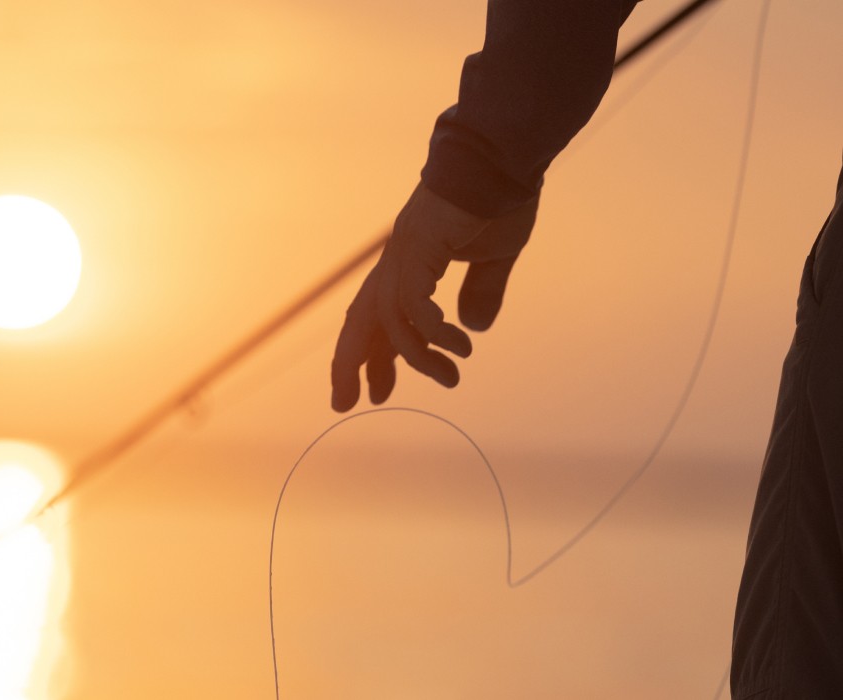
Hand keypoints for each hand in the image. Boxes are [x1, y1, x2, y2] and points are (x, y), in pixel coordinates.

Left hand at [331, 181, 537, 411]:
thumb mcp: (493, 258)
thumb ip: (481, 292)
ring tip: (451, 378)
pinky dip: (431, 331)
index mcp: (408, 263)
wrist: (504, 157)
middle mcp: (396, 261)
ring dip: (417, 357)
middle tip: (347, 405)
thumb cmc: (499, 199)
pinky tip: (458, 347)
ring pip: (390, 319)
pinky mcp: (418, 246)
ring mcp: (404, 252)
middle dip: (350, 365)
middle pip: (360, 321)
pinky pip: (414, 303)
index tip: (378, 395)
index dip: (375, 358)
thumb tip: (473, 330)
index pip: (380, 320)